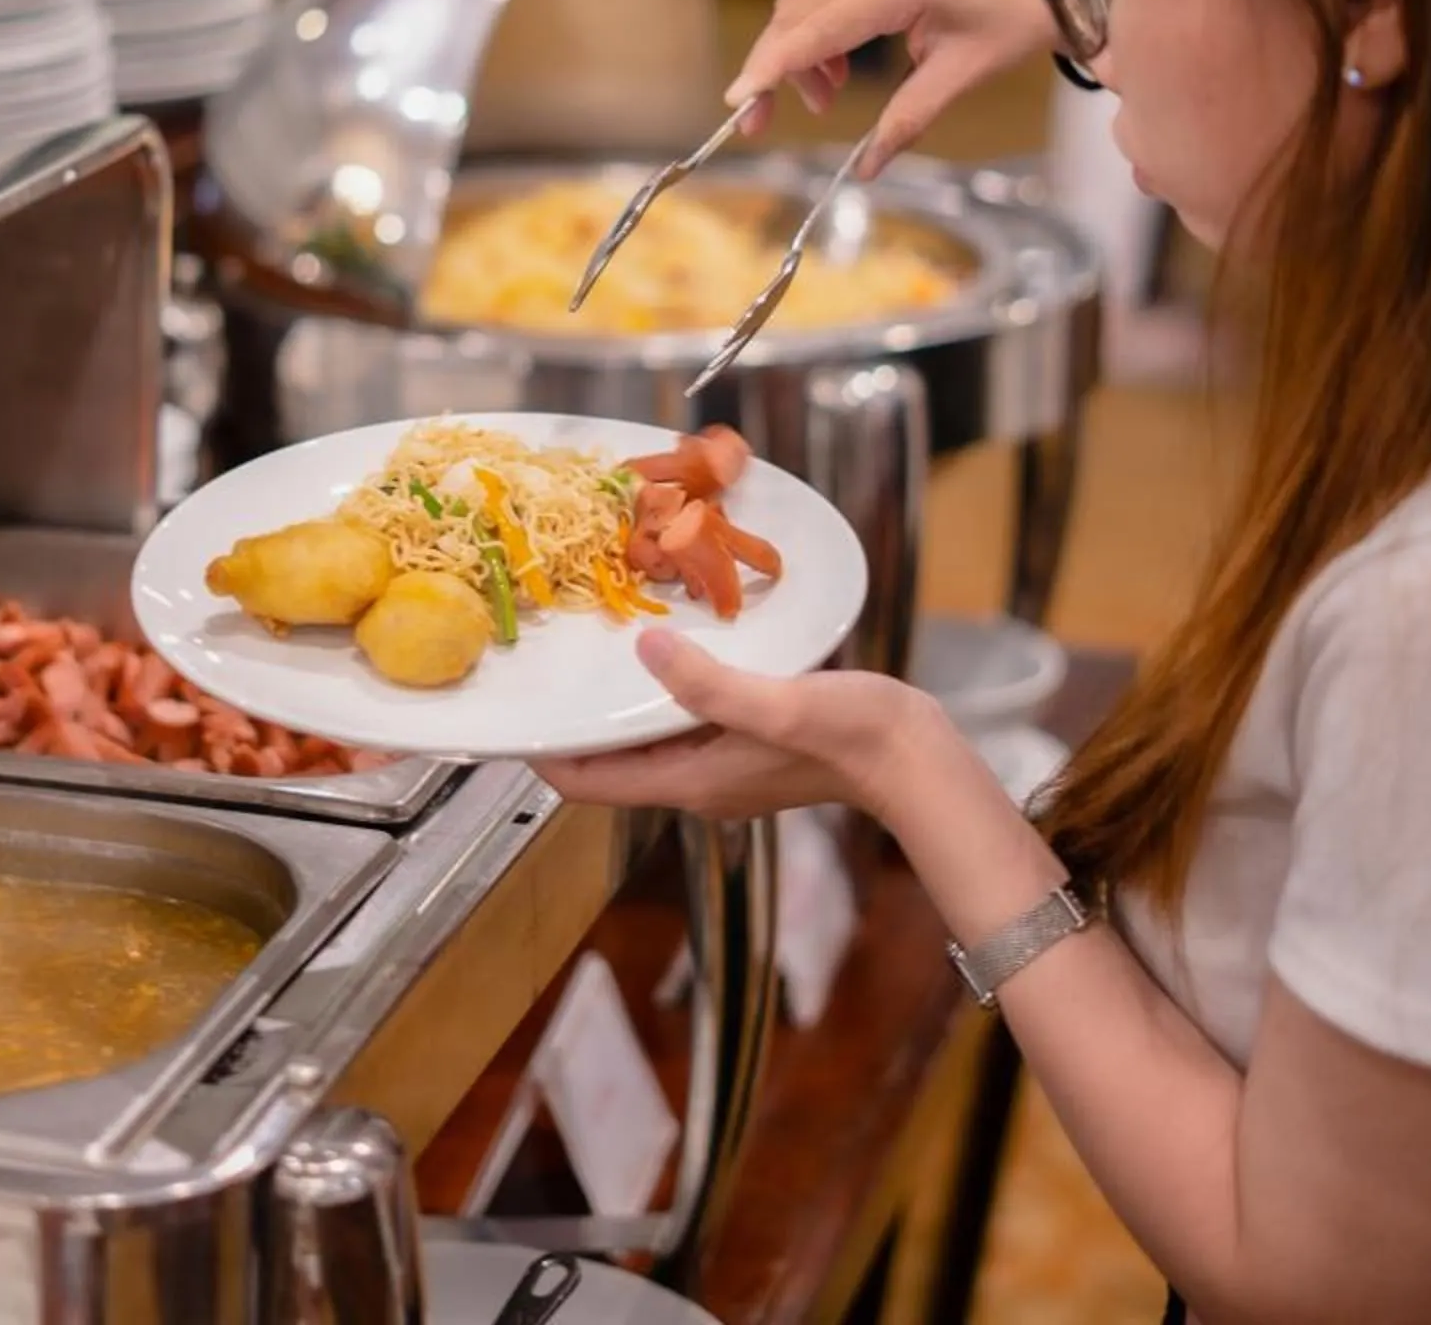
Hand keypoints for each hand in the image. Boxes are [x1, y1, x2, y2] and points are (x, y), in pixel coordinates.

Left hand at [534, 626, 945, 823]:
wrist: (917, 761)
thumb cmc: (853, 736)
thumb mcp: (779, 702)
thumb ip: (709, 685)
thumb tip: (644, 652)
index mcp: (690, 781)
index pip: (589, 783)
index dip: (545, 752)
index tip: (513, 711)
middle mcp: (697, 783)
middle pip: (611, 761)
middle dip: (576, 720)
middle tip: (549, 663)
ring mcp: (723, 769)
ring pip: (647, 741)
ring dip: (620, 704)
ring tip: (597, 648)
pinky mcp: (749, 747)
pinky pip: (684, 724)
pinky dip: (665, 694)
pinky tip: (672, 650)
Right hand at [729, 0, 1061, 171]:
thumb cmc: (1013, 22)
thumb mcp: (960, 78)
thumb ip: (905, 122)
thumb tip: (864, 169)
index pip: (816, 29)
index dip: (771, 68)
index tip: (737, 102)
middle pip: (795, 13)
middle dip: (774, 69)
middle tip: (762, 121)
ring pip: (801, 0)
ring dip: (798, 53)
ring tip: (828, 97)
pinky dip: (816, 29)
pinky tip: (839, 66)